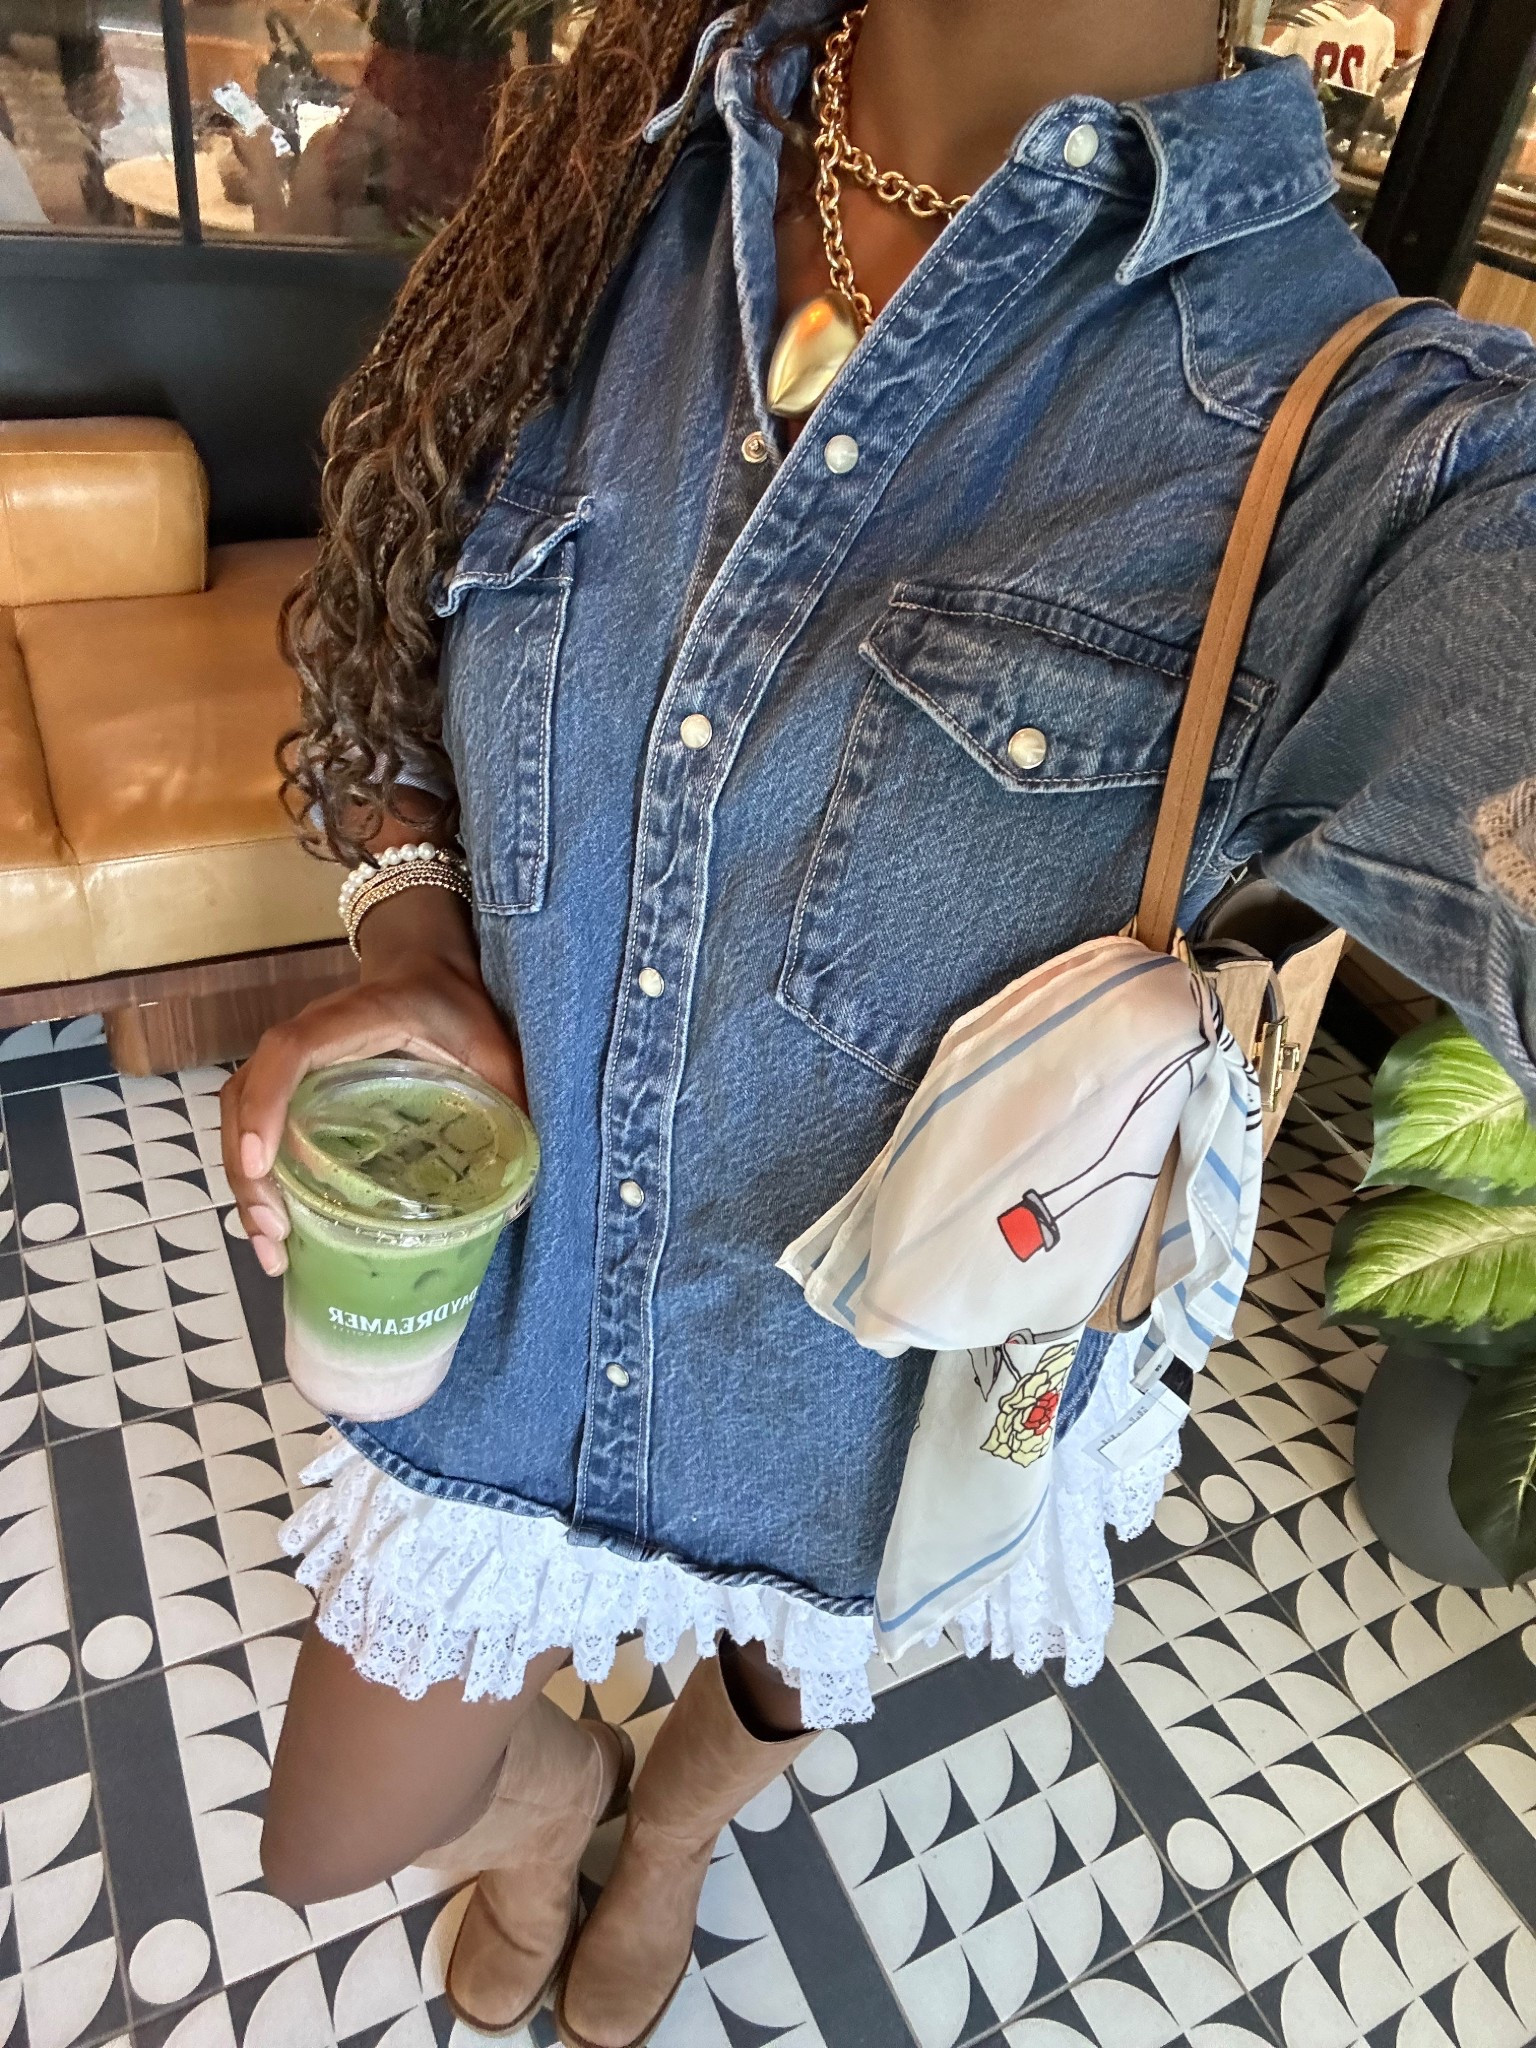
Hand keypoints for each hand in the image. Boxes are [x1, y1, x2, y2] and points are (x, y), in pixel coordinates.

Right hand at [220, 895, 523, 1276]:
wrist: (426, 965)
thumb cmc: (456, 1004)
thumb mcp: (491, 1046)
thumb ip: (508, 1102)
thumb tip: (520, 1198)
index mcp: (353, 1019)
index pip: (290, 1050)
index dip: (268, 1102)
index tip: (264, 1162)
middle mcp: (308, 1038)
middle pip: (245, 1094)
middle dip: (247, 1169)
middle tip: (274, 1234)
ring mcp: (294, 1063)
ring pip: (240, 1114)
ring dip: (245, 1181)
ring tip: (270, 1247)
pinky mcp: (294, 1085)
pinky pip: (256, 1123)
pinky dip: (256, 1174)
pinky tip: (279, 1225)